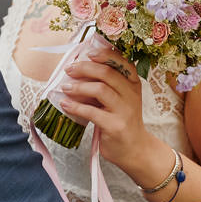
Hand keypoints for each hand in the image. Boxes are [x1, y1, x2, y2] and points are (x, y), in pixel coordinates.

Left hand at [52, 39, 170, 187]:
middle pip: (108, 73)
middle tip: (69, 69)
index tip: (89, 52)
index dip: (105, 55)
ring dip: (79, 86)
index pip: (123, 62)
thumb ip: (107, 85)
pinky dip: (75, 106)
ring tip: (65, 87)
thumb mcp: (121, 99)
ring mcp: (124, 111)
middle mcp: (131, 95)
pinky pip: (92, 112)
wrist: (135, 149)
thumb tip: (79, 71)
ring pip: (100, 90)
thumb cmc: (123, 121)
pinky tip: (65, 104)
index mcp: (133, 84)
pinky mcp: (115, 126)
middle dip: (85, 68)